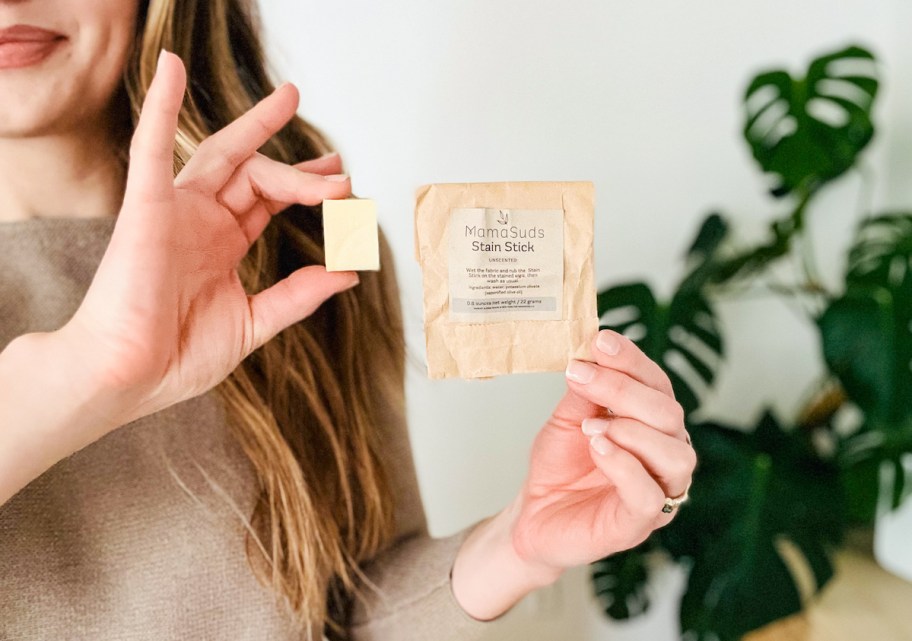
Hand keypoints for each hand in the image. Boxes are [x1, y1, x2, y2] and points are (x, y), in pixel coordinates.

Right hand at [58, 51, 356, 433]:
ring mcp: (174, 212)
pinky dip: (157, 105)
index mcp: (222, 245)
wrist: (129, 380)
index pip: (270, 201)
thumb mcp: (255, 322)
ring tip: (291, 99)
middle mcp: (201, 222)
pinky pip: (149, 149)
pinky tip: (170, 68)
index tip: (343, 184)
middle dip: (299, 169)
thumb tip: (349, 273)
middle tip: (339, 167)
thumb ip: (299, 295)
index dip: (306, 187)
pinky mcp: (146, 210)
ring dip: (257, 128)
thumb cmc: (177, 358)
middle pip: (256, 175)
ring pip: (222, 155)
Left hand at [511, 329, 693, 569]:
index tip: (601, 341)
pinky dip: (625, 466)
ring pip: (675, 454)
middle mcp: (665, 455)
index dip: (632, 361)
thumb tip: (591, 353)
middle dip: (624, 389)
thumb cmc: (559, 466)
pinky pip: (650, 495)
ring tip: (591, 426)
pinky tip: (599, 448)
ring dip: (632, 430)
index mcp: (652, 425)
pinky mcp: (638, 524)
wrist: (533, 514)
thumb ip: (584, 392)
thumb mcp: (567, 419)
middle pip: (669, 414)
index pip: (657, 386)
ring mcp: (658, 492)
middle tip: (582, 377)